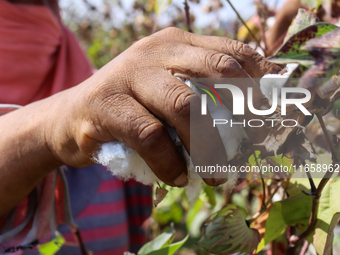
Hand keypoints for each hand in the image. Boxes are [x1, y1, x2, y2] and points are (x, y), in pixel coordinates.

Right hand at [46, 27, 280, 186]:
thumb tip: (251, 121)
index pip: (232, 53)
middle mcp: (156, 52)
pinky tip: (177, 177)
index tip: (267, 117)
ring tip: (216, 174)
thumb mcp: (169, 93)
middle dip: (242, 113)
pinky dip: (170, 162)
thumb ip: (202, 97)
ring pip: (185, 105)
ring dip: (208, 147)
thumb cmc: (130, 108)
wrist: (71, 117)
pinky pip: (151, 136)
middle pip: (217, 72)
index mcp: (177, 44)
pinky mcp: (106, 104)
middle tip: (249, 146)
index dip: (258, 84)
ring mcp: (129, 74)